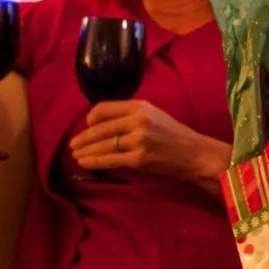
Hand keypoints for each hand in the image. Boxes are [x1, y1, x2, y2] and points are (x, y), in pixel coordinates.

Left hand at [70, 100, 231, 188]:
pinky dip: (94, 162)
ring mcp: (138, 140)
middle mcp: (138, 120)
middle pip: (100, 129)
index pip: (104, 109)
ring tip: (76, 155)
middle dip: (83, 138)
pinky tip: (85, 162)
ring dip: (85, 151)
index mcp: (140, 106)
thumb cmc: (174, 135)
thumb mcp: (154, 116)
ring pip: (102, 145)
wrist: (195, 154)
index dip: (90, 119)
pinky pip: (109, 160)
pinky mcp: (139, 159)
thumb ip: (130, 116)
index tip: (87, 126)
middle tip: (73, 145)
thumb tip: (100, 125)